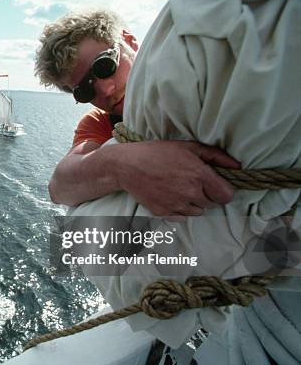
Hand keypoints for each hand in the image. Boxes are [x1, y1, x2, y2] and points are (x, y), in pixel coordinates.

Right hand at [113, 140, 239, 216]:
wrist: (126, 166)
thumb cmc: (156, 152)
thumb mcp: (187, 146)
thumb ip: (215, 155)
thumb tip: (238, 166)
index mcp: (199, 175)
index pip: (226, 196)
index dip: (223, 191)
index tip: (216, 185)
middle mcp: (190, 193)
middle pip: (212, 204)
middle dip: (207, 195)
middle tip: (194, 183)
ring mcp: (176, 205)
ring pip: (197, 212)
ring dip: (194, 203)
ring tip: (181, 189)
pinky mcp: (164, 213)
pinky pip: (182, 217)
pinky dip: (180, 210)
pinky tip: (170, 196)